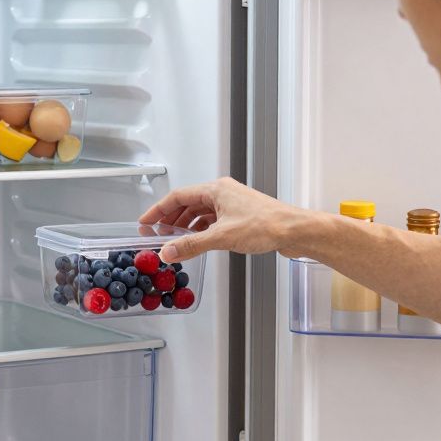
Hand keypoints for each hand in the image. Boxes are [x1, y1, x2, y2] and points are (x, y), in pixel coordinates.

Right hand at [137, 177, 310, 261]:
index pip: (178, 196)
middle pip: (187, 203)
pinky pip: (212, 220)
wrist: (295, 231)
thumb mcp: (222, 237)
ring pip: (200, 213)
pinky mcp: (240, 217)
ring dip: (186, 226)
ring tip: (174, 239)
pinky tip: (197, 241)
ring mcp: (232, 204)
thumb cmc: (266, 225)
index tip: (145, 221)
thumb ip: (191, 245)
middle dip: (170, 219)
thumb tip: (168, 250)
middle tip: (156, 233)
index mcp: (216, 189)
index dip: (158, 210)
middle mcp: (223, 193)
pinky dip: (201, 230)